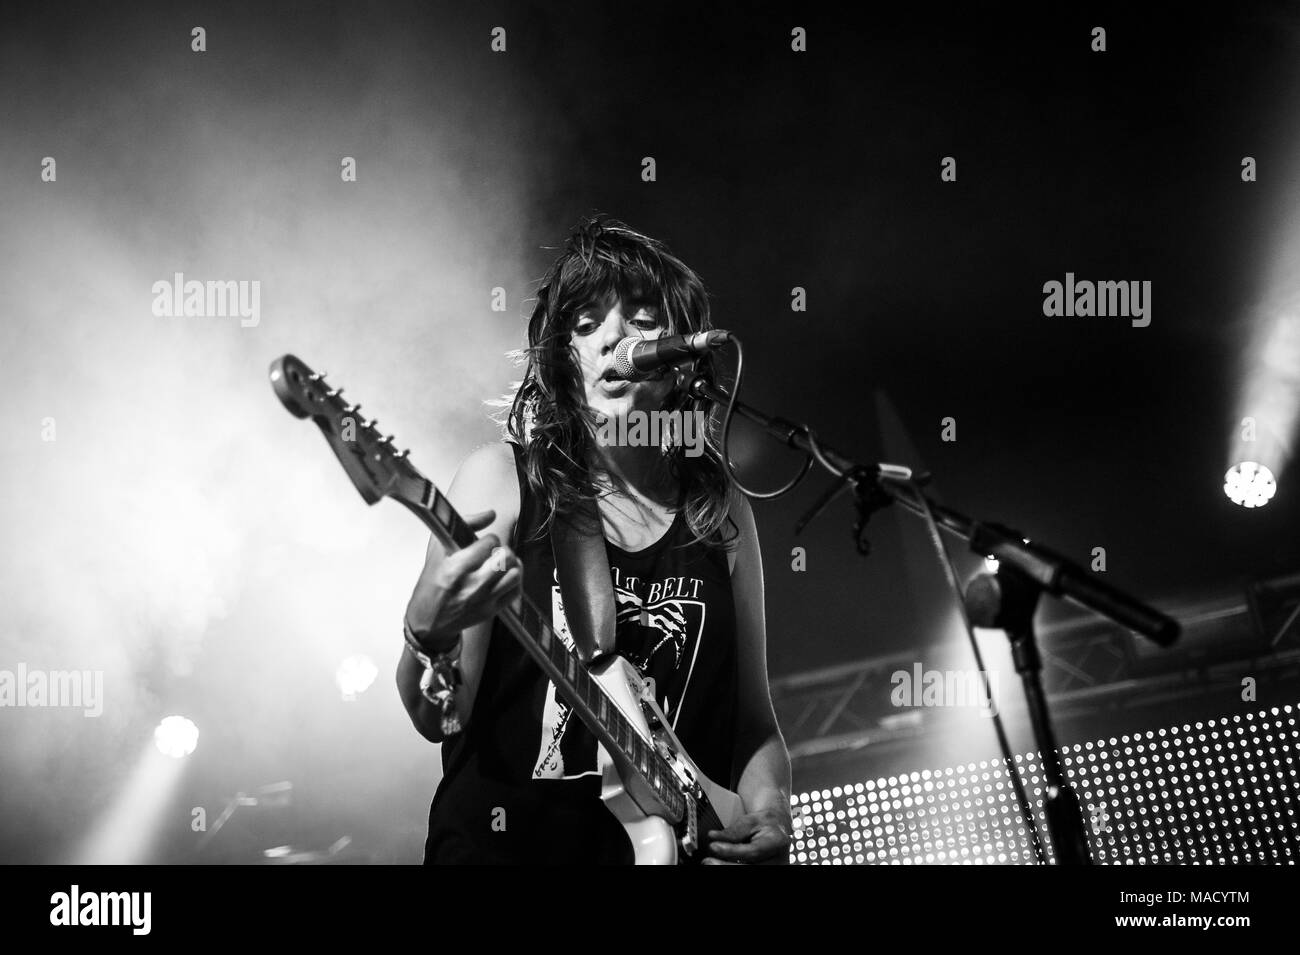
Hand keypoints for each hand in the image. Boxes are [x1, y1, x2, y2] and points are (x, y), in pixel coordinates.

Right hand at [407, 509, 521, 647]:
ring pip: (516, 574)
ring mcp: (483, 601)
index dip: (488, 539)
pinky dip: (513, 581)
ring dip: (510, 565)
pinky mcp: (492, 611)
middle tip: (493, 554)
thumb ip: (465, 526)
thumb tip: (491, 513)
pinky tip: (503, 578)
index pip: (490, 543)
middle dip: (502, 550)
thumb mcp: (438, 551)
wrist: (428, 622)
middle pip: (506, 557)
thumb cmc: (431, 584)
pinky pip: (517, 591)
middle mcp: (471, 586)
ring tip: (500, 565)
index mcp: (454, 569)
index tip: (482, 543)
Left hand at [703, 808, 792, 864]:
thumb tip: (714, 837)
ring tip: (710, 863)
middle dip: (725, 865)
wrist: (776, 829)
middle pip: (749, 868)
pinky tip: (719, 864)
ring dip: (725, 867)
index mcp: (777, 842)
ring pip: (747, 871)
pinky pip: (745, 871)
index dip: (731, 851)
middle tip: (707, 861)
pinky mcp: (763, 871)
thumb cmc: (764, 824)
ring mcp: (772, 868)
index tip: (714, 846)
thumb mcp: (750, 820)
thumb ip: (734, 831)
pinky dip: (730, 867)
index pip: (753, 851)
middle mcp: (777, 860)